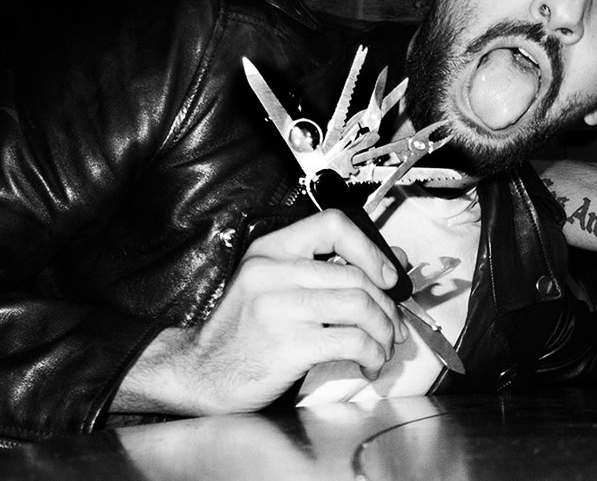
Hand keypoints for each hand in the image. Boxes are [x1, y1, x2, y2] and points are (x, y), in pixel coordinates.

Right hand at [113, 209, 408, 414]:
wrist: (203, 372)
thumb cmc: (243, 331)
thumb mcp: (273, 286)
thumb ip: (325, 272)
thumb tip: (394, 264)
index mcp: (270, 250)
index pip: (332, 225)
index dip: (369, 248)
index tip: (386, 276)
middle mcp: (272, 271)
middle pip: (356, 275)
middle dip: (388, 305)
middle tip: (394, 326)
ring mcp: (279, 307)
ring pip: (360, 306)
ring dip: (385, 331)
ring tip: (383, 346)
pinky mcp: (289, 344)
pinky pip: (352, 341)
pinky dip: (373, 354)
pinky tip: (369, 364)